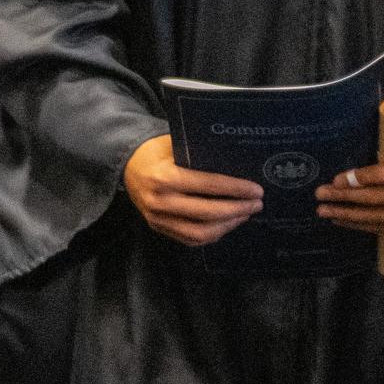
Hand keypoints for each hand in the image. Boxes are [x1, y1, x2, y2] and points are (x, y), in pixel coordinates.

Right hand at [123, 134, 263, 245]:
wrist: (126, 164)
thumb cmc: (156, 150)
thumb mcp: (175, 143)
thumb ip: (200, 153)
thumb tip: (238, 159)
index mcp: (165, 177)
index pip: (208, 185)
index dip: (236, 189)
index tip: (256, 190)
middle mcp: (161, 201)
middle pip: (208, 213)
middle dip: (238, 209)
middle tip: (257, 203)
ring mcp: (158, 219)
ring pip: (200, 233)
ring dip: (228, 225)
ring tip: (245, 214)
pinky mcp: (158, 228)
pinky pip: (189, 239)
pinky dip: (212, 234)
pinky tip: (227, 223)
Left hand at [314, 139, 383, 236]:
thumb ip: (382, 155)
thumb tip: (347, 170)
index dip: (362, 178)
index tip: (337, 179)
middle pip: (378, 198)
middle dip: (345, 197)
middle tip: (321, 194)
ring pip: (377, 217)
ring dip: (346, 214)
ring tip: (324, 209)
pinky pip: (381, 228)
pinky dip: (358, 224)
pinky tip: (340, 219)